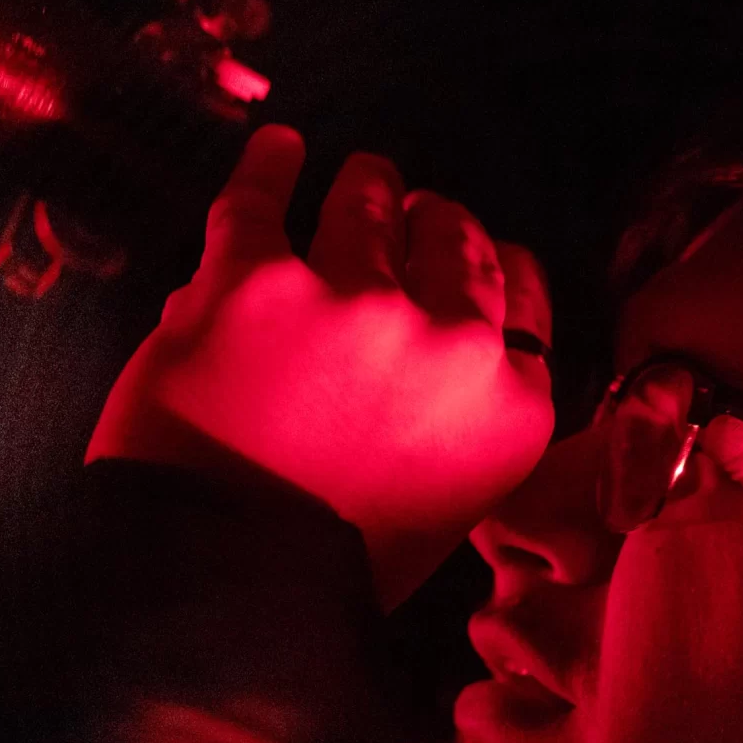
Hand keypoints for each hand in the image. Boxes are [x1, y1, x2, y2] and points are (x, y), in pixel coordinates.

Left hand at [88, 125, 555, 607]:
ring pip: (370, 201)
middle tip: (410, 215)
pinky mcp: (253, 280)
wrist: (221, 595)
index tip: (467, 259)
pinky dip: (271, 162)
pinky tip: (277, 148)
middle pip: (455, 240)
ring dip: (365, 187)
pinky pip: (264, 192)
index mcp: (508, 408)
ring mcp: (353, 303)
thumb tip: (440, 340)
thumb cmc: (330, 569)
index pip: (522, 296)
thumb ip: (463, 418)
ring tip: (354, 179)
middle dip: (433, 223)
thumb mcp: (447, 504)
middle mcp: (450, 345)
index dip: (491, 268)